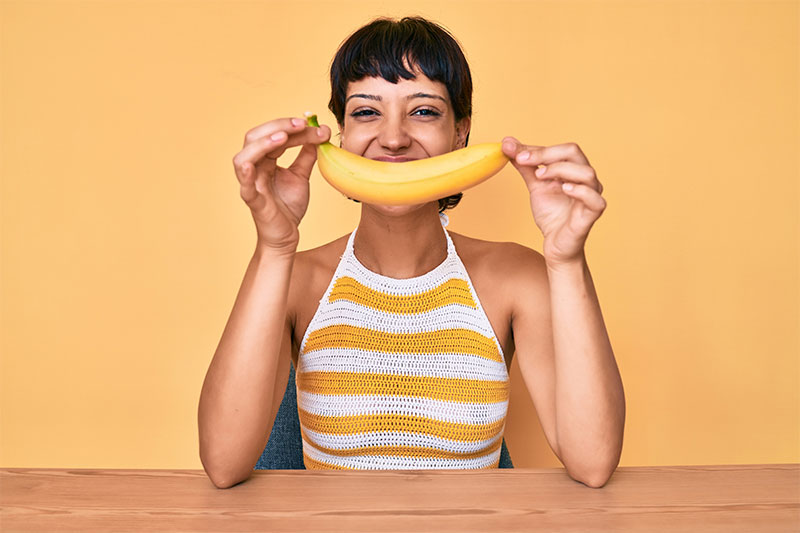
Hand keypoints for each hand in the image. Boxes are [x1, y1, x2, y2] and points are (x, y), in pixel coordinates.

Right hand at [232, 117, 330, 254]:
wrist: (287, 235)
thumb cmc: (288, 206)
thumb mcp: (301, 175)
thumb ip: (307, 155)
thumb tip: (318, 133)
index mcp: (265, 160)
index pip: (275, 135)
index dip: (292, 127)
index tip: (314, 123)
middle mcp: (254, 167)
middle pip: (255, 138)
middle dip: (278, 127)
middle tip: (300, 123)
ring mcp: (251, 183)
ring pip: (244, 156)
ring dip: (262, 144)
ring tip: (282, 137)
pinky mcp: (253, 200)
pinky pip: (244, 185)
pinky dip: (245, 172)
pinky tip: (251, 165)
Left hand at [502, 137, 605, 266]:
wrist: (556, 245)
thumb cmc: (552, 215)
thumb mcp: (536, 186)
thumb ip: (525, 167)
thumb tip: (508, 144)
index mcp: (573, 169)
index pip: (559, 149)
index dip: (537, 149)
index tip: (513, 151)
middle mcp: (585, 179)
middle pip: (574, 152)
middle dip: (546, 154)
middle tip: (524, 160)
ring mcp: (592, 195)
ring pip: (586, 172)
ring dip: (560, 169)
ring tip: (540, 176)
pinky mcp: (593, 213)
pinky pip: (595, 198)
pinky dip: (580, 190)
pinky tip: (564, 189)